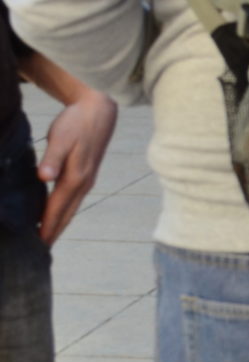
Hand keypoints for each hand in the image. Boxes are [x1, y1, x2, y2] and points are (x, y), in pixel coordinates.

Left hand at [38, 89, 116, 244]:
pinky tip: (58, 213)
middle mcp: (84, 182)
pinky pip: (74, 199)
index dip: (47, 225)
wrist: (99, 110)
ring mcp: (87, 179)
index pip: (57, 207)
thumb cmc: (76, 123)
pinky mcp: (87, 174)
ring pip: (71, 208)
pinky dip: (65, 211)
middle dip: (54, 231)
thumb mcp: (60, 137)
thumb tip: (44, 177)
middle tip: (40, 250)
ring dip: (60, 223)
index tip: (37, 244)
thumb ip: (52, 158)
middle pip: (67, 213)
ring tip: (48, 237)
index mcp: (76, 177)